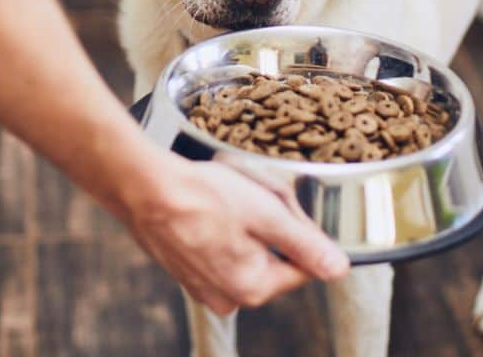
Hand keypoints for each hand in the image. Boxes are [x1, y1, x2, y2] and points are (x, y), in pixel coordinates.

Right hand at [119, 154, 349, 313]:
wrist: (143, 187)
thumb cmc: (202, 196)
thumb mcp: (267, 213)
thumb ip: (306, 244)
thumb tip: (339, 269)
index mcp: (253, 288)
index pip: (303, 265)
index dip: (299, 229)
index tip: (281, 205)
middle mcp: (228, 296)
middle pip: (274, 256)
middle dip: (270, 223)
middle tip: (252, 193)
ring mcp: (203, 285)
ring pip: (248, 249)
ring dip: (246, 221)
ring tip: (227, 195)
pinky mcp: (186, 269)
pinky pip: (221, 247)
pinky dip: (221, 225)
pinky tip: (210, 203)